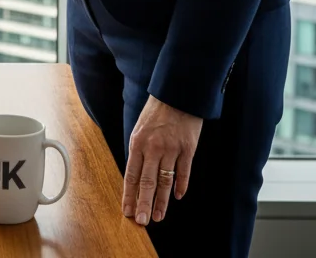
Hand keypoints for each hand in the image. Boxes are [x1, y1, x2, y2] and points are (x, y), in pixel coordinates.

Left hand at [122, 94, 201, 226]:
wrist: (176, 94)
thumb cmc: (156, 111)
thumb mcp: (140, 127)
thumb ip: (139, 150)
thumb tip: (136, 173)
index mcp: (137, 142)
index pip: (131, 175)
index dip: (129, 194)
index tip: (127, 210)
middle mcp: (153, 148)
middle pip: (147, 182)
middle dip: (144, 204)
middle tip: (142, 222)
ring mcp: (171, 149)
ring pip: (165, 182)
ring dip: (162, 201)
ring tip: (158, 217)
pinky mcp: (188, 149)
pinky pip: (183, 172)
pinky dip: (180, 186)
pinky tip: (177, 197)